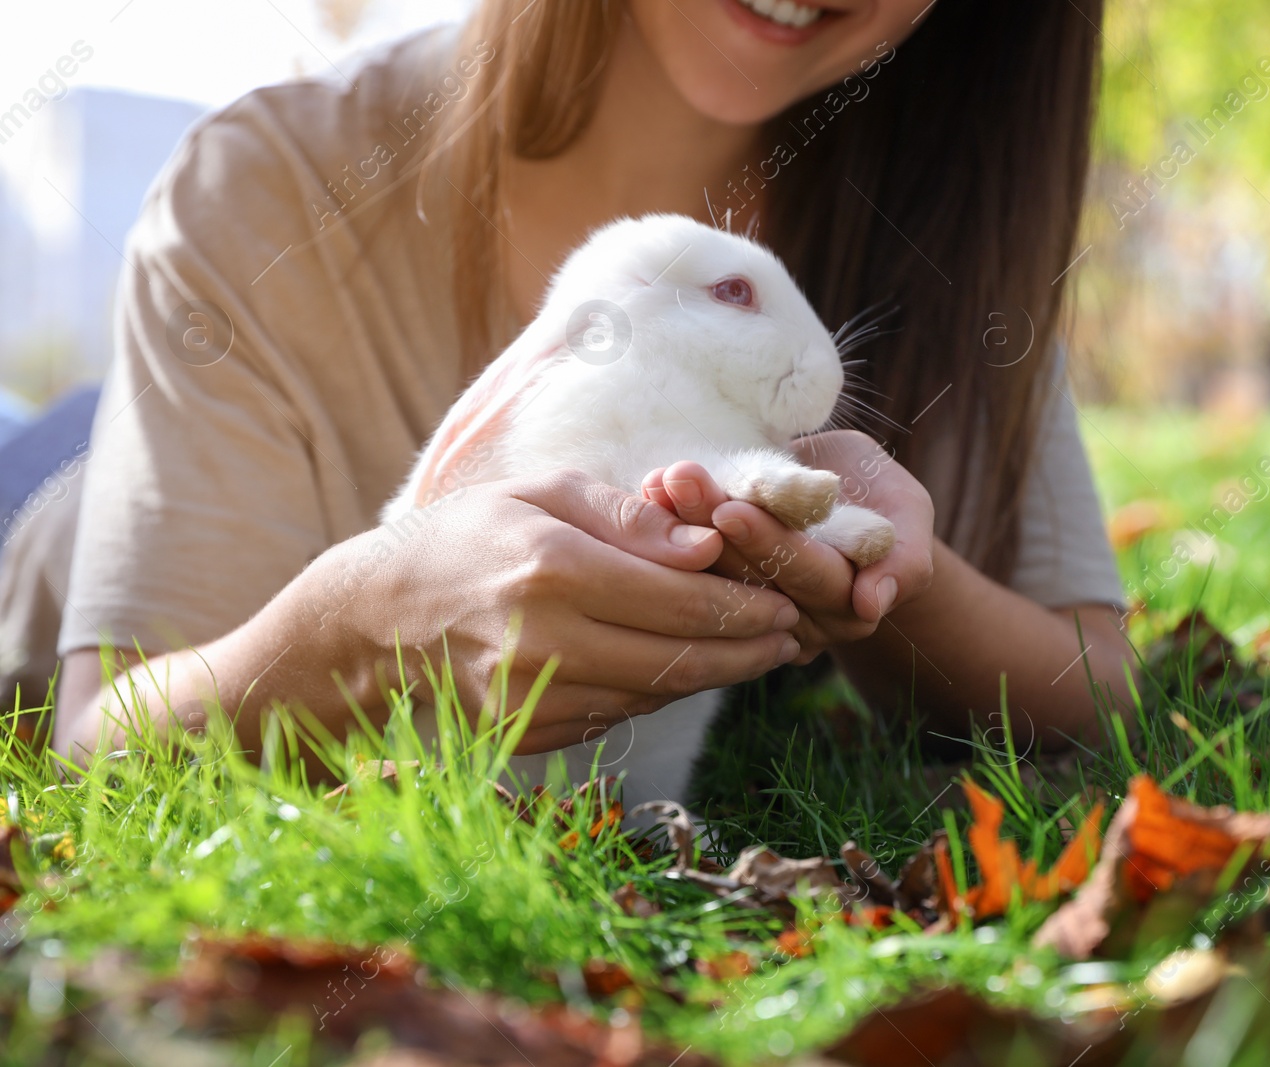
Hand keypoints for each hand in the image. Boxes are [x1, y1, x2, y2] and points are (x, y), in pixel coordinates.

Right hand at [330, 470, 801, 753]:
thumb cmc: (467, 535)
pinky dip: (657, 693)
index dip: (743, 605)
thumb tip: (706, 547)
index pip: (679, 599)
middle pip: (678, 659)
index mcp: (552, 570)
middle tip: (789, 638)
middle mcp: (544, 642)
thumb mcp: (542, 493)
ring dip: (711, 676)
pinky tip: (684, 669)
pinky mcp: (525, 735)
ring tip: (753, 653)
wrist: (376, 616)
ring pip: (653, 695)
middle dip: (746, 651)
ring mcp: (532, 698)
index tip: (786, 601)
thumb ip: (628, 519)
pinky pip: (616, 716)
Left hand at [640, 430, 934, 661]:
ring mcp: (752, 615)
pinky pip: (689, 565)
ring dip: (680, 525)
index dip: (768, 543)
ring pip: (712, 572)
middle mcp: (796, 623)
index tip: (732, 508)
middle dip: (711, 527)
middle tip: (682, 480)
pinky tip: (647, 489)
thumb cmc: (885, 502)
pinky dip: (667, 526)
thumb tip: (872, 603)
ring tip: (660, 478)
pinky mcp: (717, 595)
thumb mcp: (909, 518)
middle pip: (749, 577)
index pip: (803, 576)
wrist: (847, 499)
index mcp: (846, 608)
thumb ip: (904, 560)